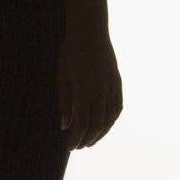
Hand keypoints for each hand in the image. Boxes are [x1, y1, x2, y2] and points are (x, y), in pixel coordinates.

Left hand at [57, 27, 122, 148]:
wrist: (91, 33)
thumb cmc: (70, 54)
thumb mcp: (62, 77)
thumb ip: (64, 102)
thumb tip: (65, 126)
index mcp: (84, 91)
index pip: (82, 123)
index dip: (76, 138)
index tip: (69, 146)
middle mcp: (101, 92)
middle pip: (97, 125)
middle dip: (87, 139)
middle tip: (78, 146)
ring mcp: (112, 88)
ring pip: (109, 119)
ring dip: (100, 133)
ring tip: (90, 141)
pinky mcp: (118, 84)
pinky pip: (117, 108)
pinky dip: (111, 120)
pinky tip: (104, 126)